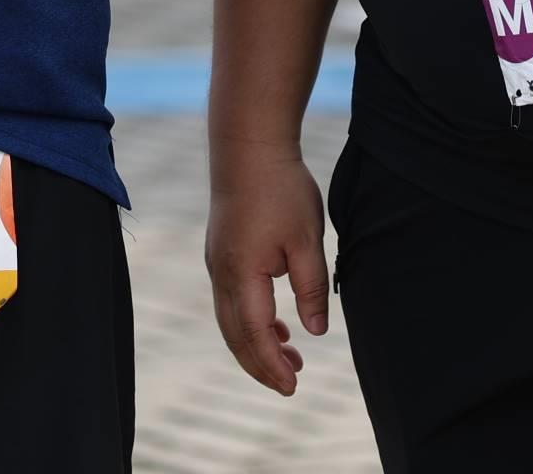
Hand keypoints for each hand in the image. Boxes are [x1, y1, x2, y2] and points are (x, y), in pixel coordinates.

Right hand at [205, 150, 329, 395]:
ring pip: (230, 321)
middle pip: (236, 336)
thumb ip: (311, 289)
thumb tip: (316, 332)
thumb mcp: (307, 240)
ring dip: (255, 344)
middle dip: (261, 365)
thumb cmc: (281, 189)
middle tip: (291, 385)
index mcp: (243, 274)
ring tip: (289, 357)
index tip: (293, 387)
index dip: (273, 366)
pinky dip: (249, 322)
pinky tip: (276, 323)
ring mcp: (216, 263)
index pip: (256, 336)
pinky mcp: (220, 252)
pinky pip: (230, 301)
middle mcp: (222, 274)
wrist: (248, 146)